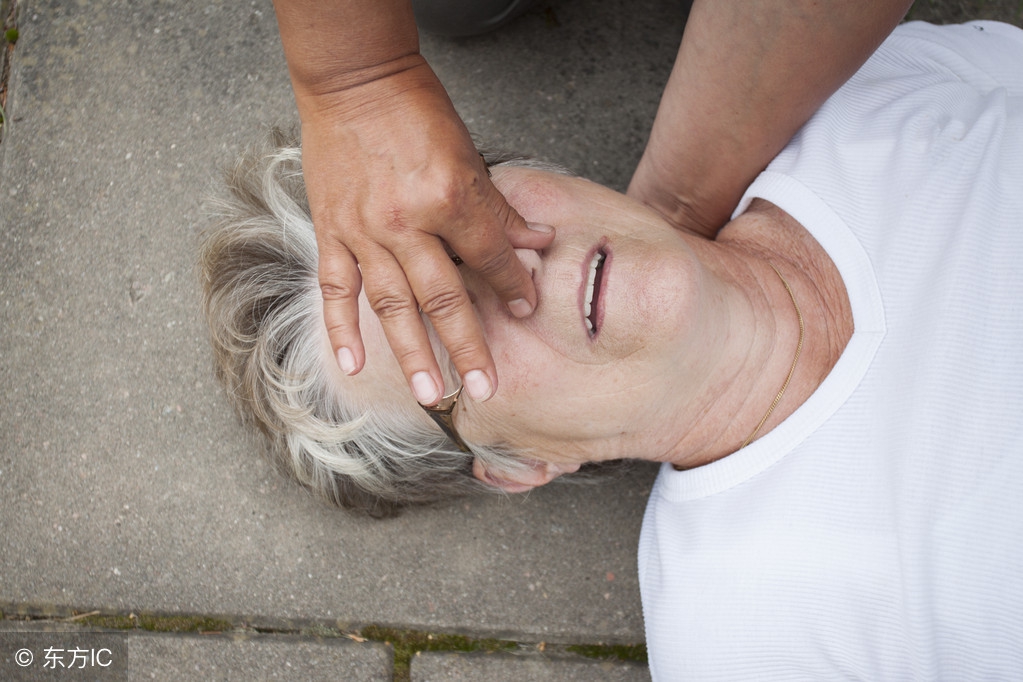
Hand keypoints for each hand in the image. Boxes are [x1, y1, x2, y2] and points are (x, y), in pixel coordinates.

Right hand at [297, 57, 553, 404]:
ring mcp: (364, 230)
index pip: (490, 256)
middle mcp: (406, 221)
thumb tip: (536, 242)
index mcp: (448, 196)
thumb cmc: (416, 109)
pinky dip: (342, 328)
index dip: (513, 285)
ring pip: (393, 305)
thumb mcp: (470, 153)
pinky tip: (355, 365)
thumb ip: (499, 206)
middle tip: (483, 390)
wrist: (354, 80)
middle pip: (444, 297)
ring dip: (412, 354)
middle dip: (467, 348)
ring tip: (430, 395)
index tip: (526, 309)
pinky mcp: (332, 231)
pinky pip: (337, 289)